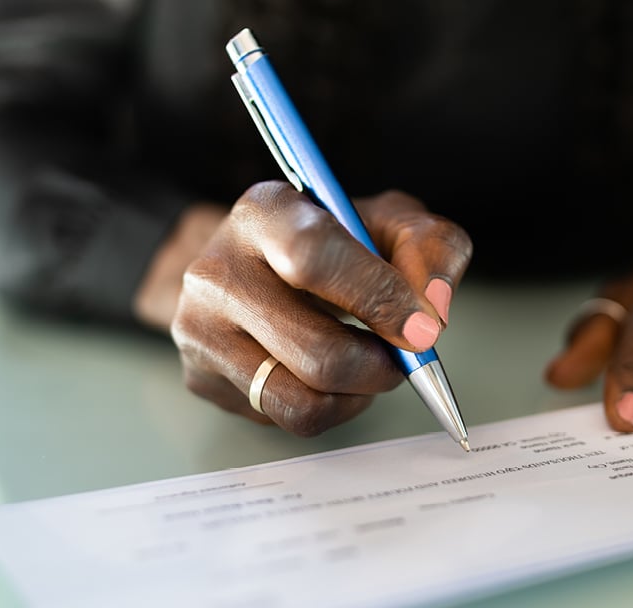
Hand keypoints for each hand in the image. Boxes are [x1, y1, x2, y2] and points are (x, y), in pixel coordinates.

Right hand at [169, 181, 471, 435]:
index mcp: (264, 212)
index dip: (377, 297)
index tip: (420, 328)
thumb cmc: (329, 243)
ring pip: (301, 400)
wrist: (252, 263)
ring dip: (356, 394)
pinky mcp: (201, 376)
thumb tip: (433, 309)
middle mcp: (217, 270)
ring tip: (366, 365)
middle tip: (400, 357)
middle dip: (379, 366)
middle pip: (316, 351)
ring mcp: (200, 329)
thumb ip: (430, 247)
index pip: (314, 257)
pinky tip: (329, 377)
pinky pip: (285, 419)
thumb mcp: (387, 221)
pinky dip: (328, 407)